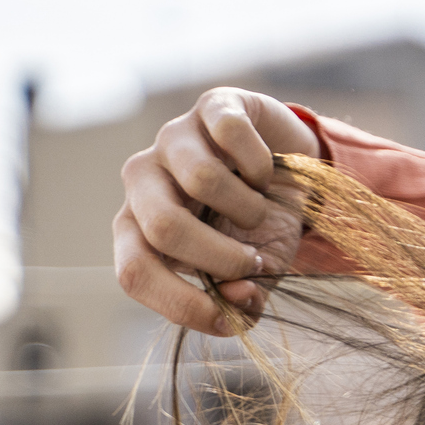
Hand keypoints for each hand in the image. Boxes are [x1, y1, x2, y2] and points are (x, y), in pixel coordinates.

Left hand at [115, 87, 321, 335]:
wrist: (291, 172)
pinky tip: (266, 173)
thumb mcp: (254, 273)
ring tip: (260, 212)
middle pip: (164, 227)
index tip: (229, 319)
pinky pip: (233, 136)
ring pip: (204, 180)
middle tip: (254, 262)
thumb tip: (242, 300)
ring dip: (250, 210)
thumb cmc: (259, 227)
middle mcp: (143, 180)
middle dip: (222, 257)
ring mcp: (173, 138)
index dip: (181, 304)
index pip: (134, 273)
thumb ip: (242, 299)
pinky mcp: (211, 105)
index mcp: (139, 227)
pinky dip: (263, 167)